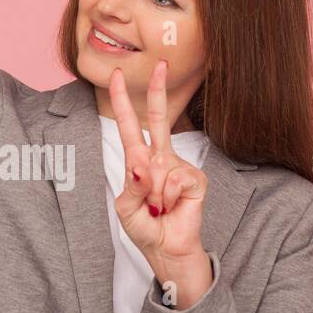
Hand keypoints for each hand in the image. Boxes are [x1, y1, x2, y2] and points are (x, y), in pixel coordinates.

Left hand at [108, 60, 212, 303]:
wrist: (166, 249)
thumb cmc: (145, 228)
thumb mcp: (125, 209)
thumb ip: (130, 186)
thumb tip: (141, 165)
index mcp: (138, 161)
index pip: (129, 126)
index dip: (122, 102)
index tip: (116, 76)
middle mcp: (159, 158)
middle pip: (159, 118)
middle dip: (158, 90)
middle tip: (159, 63)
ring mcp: (178, 167)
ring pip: (160, 168)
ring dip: (155, 196)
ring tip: (159, 208)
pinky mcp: (195, 178)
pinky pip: (176, 179)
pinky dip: (170, 197)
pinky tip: (173, 207)